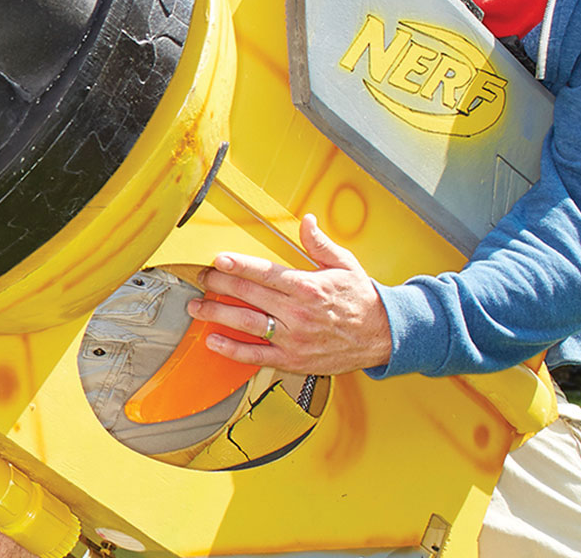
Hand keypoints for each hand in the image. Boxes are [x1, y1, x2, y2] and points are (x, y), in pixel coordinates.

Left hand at [190, 214, 392, 374]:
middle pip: (248, 295)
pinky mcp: (293, 359)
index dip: (238, 265)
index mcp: (307, 287)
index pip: (265, 273)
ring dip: (216, 314)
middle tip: (201, 278)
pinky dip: (232, 350)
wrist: (384, 336)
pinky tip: (214, 341)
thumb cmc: (362, 300)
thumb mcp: (344, 265)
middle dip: (219, 285)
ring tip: (196, 307)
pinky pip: (256, 356)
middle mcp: (297, 313)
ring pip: (246, 324)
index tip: (218, 260)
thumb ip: (319, 244)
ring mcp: (293, 338)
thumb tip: (306, 221)